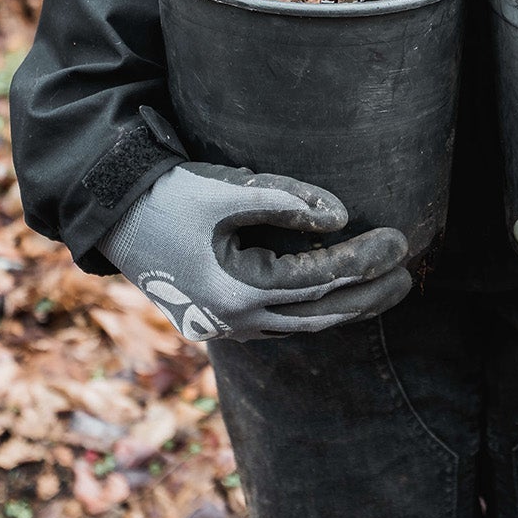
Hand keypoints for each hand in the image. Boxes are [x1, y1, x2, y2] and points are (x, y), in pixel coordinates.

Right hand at [98, 151, 410, 341]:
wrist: (110, 216)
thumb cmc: (168, 195)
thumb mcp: (228, 189)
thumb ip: (285, 200)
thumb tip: (341, 215)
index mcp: (238, 289)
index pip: (321, 279)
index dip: (364, 260)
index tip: (400, 239)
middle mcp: (235, 320)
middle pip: (320, 315)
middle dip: (368, 295)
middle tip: (407, 276)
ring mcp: (224, 327)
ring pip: (301, 327)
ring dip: (344, 309)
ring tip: (383, 290)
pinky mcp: (217, 321)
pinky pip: (278, 324)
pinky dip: (312, 312)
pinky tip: (334, 299)